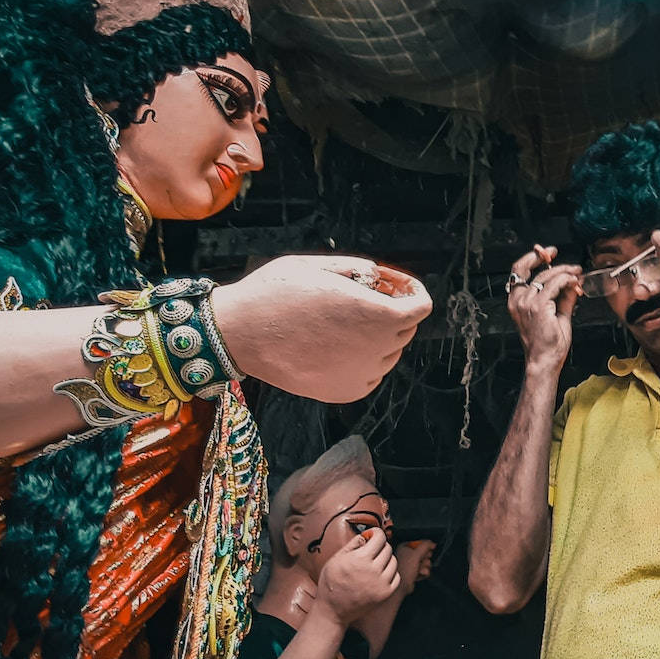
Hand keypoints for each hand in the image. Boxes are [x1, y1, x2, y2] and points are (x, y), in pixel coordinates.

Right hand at [213, 254, 430, 403]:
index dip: (410, 291)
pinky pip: (370, 374)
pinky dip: (361, 359)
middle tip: (362, 294)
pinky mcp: (345, 392)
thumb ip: (359, 270)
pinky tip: (334, 343)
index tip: (392, 285)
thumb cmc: (276, 293)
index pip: (421, 306)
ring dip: (376, 335)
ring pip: (388, 353)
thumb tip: (380, 280)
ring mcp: (361, 375)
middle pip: (406, 329)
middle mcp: (376, 350)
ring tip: (340, 319)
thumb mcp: (319, 265)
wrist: (237, 334)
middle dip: (393, 309)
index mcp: (377, 315)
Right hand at [317, 529, 400, 622]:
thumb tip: (365, 535)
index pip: (379, 537)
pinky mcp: (386, 593)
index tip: (371, 535)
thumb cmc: (331, 585)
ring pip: (393, 561)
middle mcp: (373, 570)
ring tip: (373, 564)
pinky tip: (379, 574)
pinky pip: (396, 576)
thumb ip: (352, 544)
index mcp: (360, 559)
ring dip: (385, 559)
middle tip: (370, 551)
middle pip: (387, 548)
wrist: (332, 610)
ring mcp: (381, 583)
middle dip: (379, 546)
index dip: (375, 533)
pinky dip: (390, 573)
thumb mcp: (336, 559)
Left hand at [393, 539, 434, 595]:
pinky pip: (425, 569)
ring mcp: (411, 564)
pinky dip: (424, 572)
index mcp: (405, 547)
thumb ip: (426, 546)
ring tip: (419, 569)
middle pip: (425, 553)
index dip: (425, 547)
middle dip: (426, 558)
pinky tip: (419, 574)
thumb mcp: (416, 554)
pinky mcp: (414, 572)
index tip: (427, 551)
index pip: (420, 543)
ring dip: (425, 566)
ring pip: (426, 562)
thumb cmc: (405, 569)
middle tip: (421, 561)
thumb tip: (432, 543)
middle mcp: (407, 554)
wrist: (402, 585)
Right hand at [506, 244, 579, 374]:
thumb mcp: (557, 314)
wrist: (544, 361)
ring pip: (548, 276)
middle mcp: (518, 300)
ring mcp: (526, 303)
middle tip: (571, 264)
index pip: (518, 271)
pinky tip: (575, 284)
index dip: (532, 258)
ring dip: (565, 272)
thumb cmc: (548, 343)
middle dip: (553, 262)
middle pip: (535, 270)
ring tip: (577, 275)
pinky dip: (567, 280)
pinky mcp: (539, 306)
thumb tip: (572, 283)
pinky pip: (555, 284)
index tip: (548, 254)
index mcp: (516, 301)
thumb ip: (563, 297)